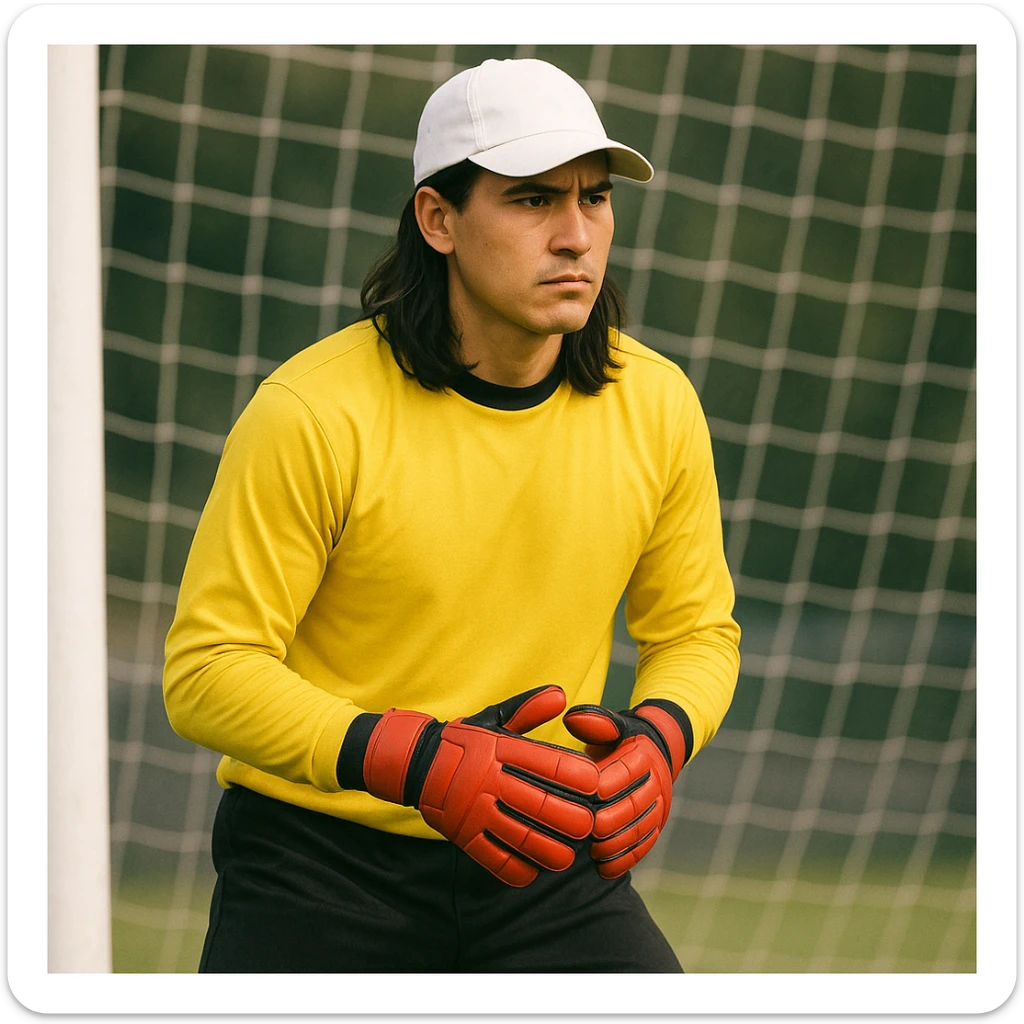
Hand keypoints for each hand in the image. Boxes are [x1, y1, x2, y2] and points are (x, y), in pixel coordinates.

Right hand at [361, 685, 599, 886]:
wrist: (416, 764)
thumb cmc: (465, 741)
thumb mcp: (494, 718)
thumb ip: (528, 708)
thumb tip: (561, 695)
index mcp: (500, 750)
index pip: (551, 766)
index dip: (580, 779)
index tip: (596, 786)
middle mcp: (489, 780)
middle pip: (544, 807)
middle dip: (574, 821)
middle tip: (588, 826)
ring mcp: (475, 812)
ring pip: (526, 840)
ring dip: (554, 851)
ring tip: (567, 854)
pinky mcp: (464, 837)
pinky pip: (498, 861)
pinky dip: (522, 870)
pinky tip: (535, 868)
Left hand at [562, 700, 687, 878]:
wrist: (650, 753)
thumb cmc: (616, 740)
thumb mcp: (609, 725)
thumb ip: (593, 721)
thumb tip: (572, 718)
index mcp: (643, 754)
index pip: (623, 772)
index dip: (602, 785)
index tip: (581, 796)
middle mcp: (657, 781)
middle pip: (634, 805)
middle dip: (609, 820)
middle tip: (585, 831)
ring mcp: (660, 807)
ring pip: (641, 829)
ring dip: (617, 844)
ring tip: (593, 851)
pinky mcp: (657, 827)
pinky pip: (645, 846)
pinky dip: (626, 859)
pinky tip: (605, 868)